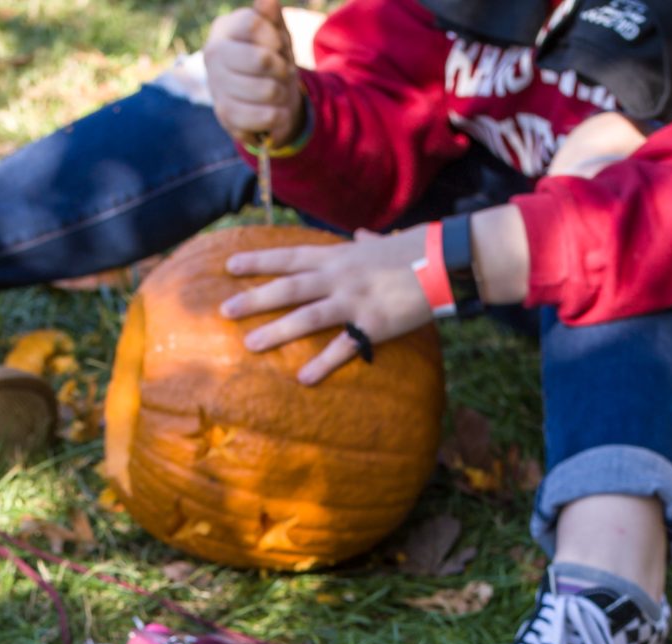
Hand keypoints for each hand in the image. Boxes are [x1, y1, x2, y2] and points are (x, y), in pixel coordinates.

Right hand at [204, 4, 304, 147]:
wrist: (265, 99)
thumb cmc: (271, 58)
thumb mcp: (276, 34)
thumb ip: (271, 17)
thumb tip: (267, 0)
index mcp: (224, 28)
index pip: (252, 24)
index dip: (275, 37)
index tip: (279, 47)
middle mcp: (212, 54)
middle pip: (261, 59)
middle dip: (282, 68)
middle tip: (281, 72)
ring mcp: (216, 86)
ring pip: (267, 90)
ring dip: (282, 92)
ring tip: (277, 91)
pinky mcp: (224, 116)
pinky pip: (265, 116)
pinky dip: (279, 115)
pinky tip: (276, 111)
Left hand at [220, 227, 431, 384]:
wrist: (447, 260)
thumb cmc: (417, 249)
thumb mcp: (384, 242)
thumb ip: (366, 243)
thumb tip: (361, 235)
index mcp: (339, 255)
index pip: (290, 256)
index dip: (258, 261)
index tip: (229, 265)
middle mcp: (340, 276)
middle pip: (289, 286)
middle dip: (254, 297)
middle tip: (224, 310)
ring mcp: (355, 300)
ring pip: (307, 315)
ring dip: (276, 330)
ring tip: (249, 345)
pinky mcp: (374, 324)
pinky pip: (343, 347)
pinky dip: (322, 363)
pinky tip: (302, 379)